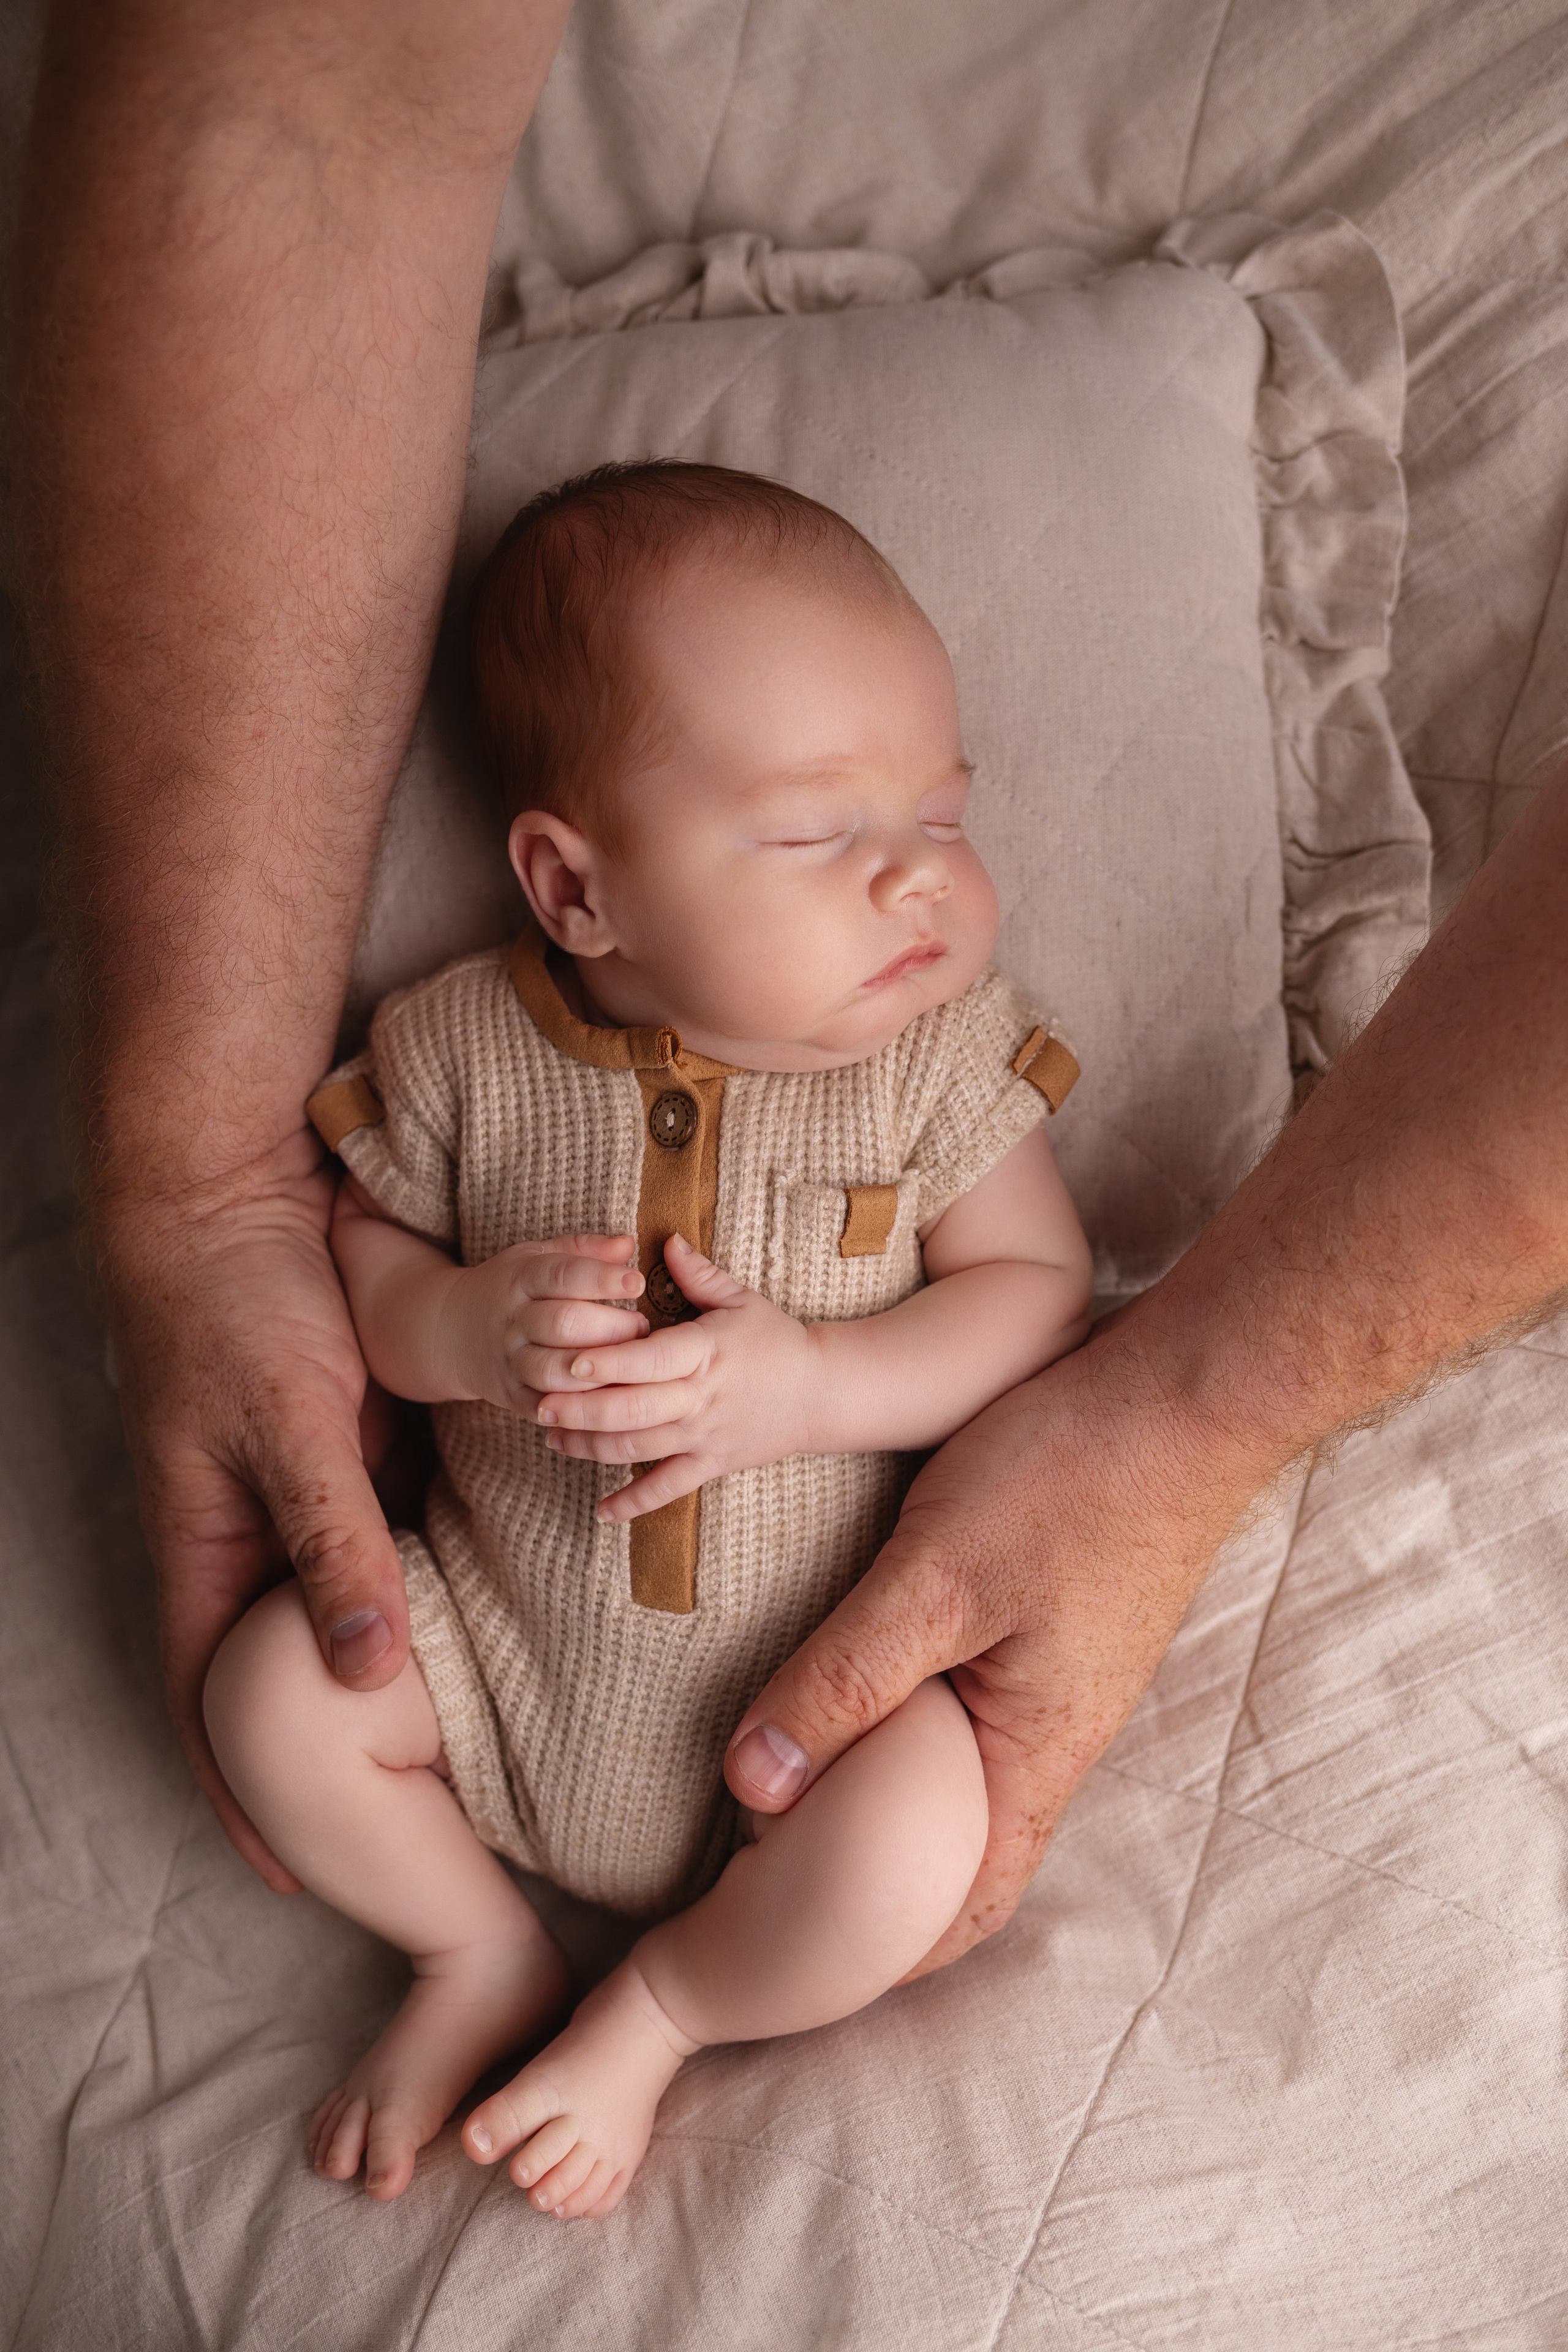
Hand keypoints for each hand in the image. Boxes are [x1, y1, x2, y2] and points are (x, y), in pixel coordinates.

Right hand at [99, 1130, 412, 1893]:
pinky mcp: (352, 1447)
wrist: (235, 1196)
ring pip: (346, 1603)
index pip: (210, 1700)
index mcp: (207, 1548)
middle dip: (330, 1749)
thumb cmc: (237, 1310)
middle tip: (402, 1827)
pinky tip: (483, 1620)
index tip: (289, 1876)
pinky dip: (426, 1578)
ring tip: (455, 1750)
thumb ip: (330, 1542)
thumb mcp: (286, 1427)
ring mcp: (303, 1492)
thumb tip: (363, 1676)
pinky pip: (390, 1532)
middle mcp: (252, 1535)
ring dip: (389, 1667)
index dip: (239, 1792)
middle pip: (285, 1669)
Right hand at [435, 1233, 648, 1412]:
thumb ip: (583, 1250)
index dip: (601, 1278)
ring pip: (554, 1371)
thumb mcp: (536, 1257)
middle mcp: (512, 1320)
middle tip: (642, 1328)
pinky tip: (610, 1398)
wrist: (448, 1332)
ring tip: (631, 1363)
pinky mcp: (511, 1397)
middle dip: (609, 1328)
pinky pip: (548, 1407)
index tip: (638, 1281)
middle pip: (562, 1324)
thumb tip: (628, 1244)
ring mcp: (509, 1361)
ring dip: (597, 1370)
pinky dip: (579, 1407)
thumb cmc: (510, 1288)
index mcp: (520, 1278)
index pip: (562, 1275)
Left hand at [536, 1234, 815, 1518]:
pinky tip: (602, 1511)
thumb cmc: (777, 1341)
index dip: (609, 1363)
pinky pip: (669, 1489)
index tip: (570, 1360)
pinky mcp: (711, 1464)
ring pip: (640, 1449)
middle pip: (634, 1410)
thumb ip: (699, 1273)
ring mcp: (704, 1436)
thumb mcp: (742, 1300)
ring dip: (592, 1448)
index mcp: (705, 1352)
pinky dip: (635, 1503)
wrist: (821, 1393)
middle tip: (540, 1405)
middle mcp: (700, 1399)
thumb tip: (665, 1239)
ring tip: (552, 1437)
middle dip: (583, 1411)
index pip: (650, 1361)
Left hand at [718, 1310, 1260, 1974]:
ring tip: (794, 1792)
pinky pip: (971, 1705)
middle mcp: (1054, 1733)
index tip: (799, 1962)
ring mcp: (1057, 1676)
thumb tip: (753, 1784)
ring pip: (962, 1770)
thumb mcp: (936, 1579)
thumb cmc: (1072, 1481)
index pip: (969, 1906)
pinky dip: (909, 1721)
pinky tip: (855, 1691)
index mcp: (1038, 1755)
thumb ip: (845, 1677)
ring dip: (888, 1791)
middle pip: (960, 1848)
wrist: (1183, 1392)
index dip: (888, 1952)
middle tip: (774, 1881)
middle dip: (876, 1878)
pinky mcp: (1048, 1620)